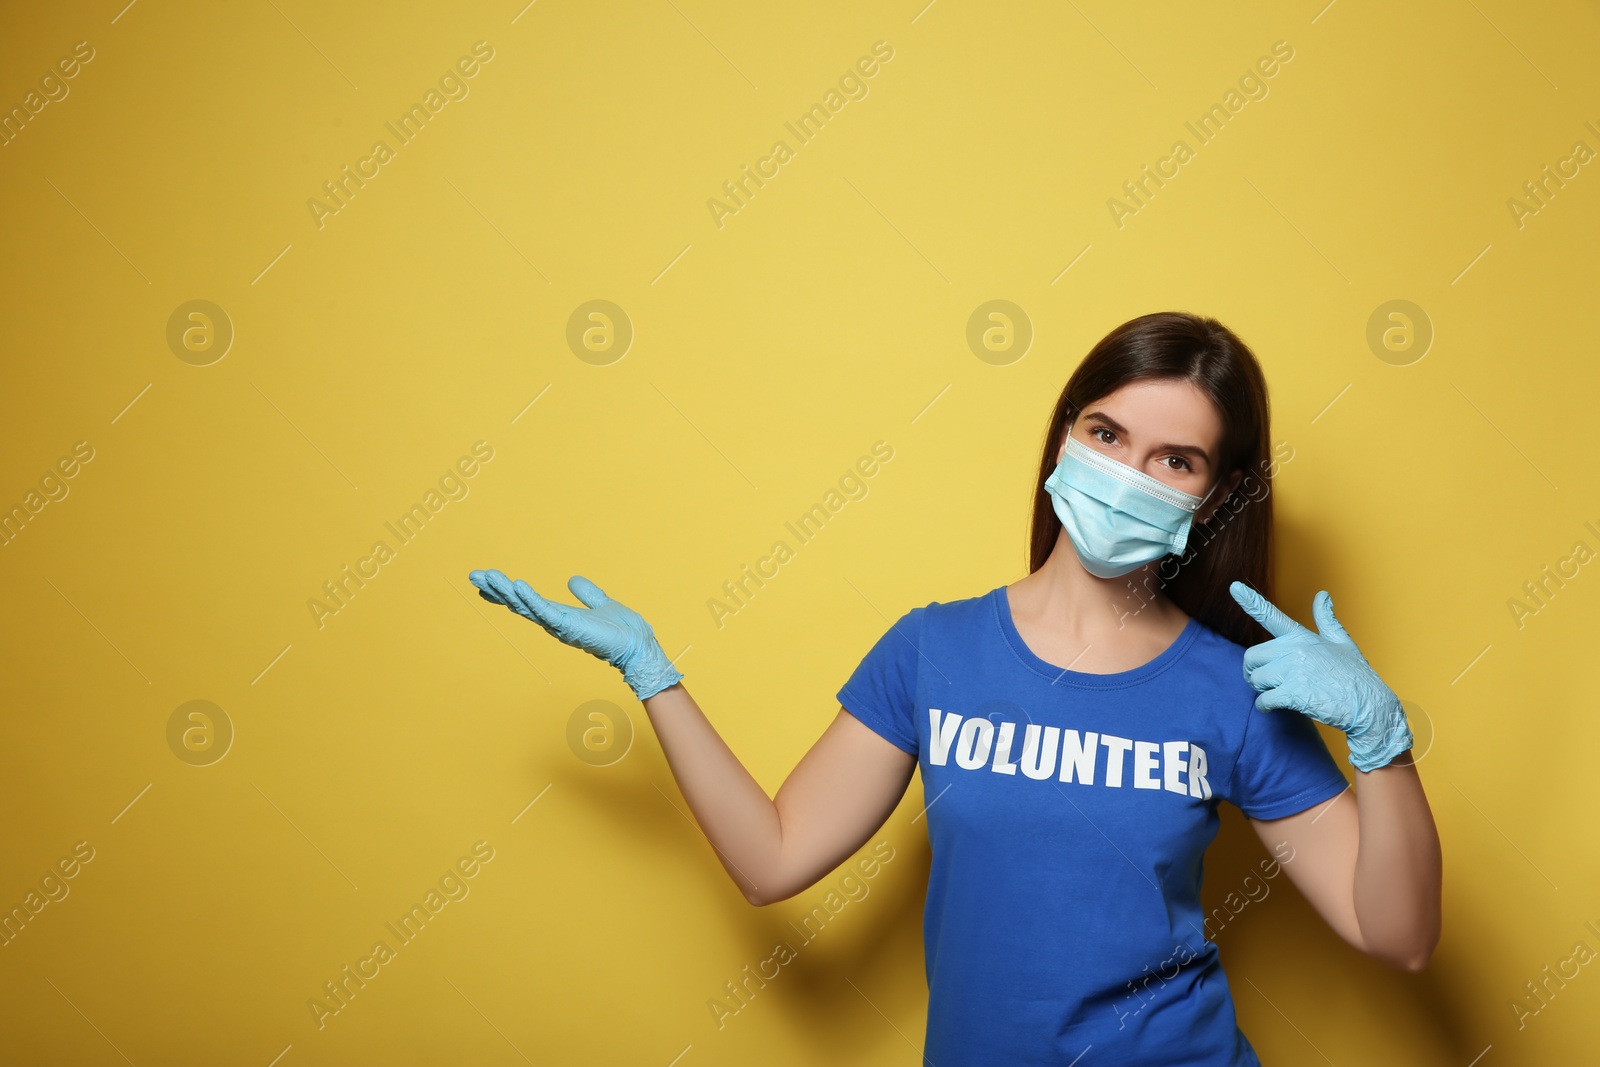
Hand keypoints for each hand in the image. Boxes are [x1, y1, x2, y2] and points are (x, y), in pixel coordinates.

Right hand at [467, 569, 683, 700]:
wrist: (638, 645)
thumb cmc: (621, 630)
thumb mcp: (600, 604)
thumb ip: (587, 593)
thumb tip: (573, 580)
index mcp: (559, 616)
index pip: (527, 602)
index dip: (507, 592)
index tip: (487, 580)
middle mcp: (554, 622)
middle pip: (519, 604)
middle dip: (497, 590)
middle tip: (474, 576)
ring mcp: (560, 626)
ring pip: (526, 607)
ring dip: (506, 592)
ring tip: (487, 577)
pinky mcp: (569, 627)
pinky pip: (545, 611)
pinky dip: (531, 599)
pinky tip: (518, 585)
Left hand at [1229, 581, 1411, 772]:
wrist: (1370, 706)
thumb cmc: (1356, 675)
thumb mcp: (1342, 642)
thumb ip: (1326, 619)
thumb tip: (1322, 594)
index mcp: (1302, 637)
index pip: (1271, 616)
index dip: (1251, 601)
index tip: (1234, 587)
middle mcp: (1294, 650)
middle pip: (1251, 657)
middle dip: (1252, 670)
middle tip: (1263, 680)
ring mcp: (1293, 671)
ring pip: (1255, 679)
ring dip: (1260, 690)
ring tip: (1276, 693)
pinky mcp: (1294, 693)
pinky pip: (1263, 699)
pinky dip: (1263, 707)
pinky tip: (1271, 708)